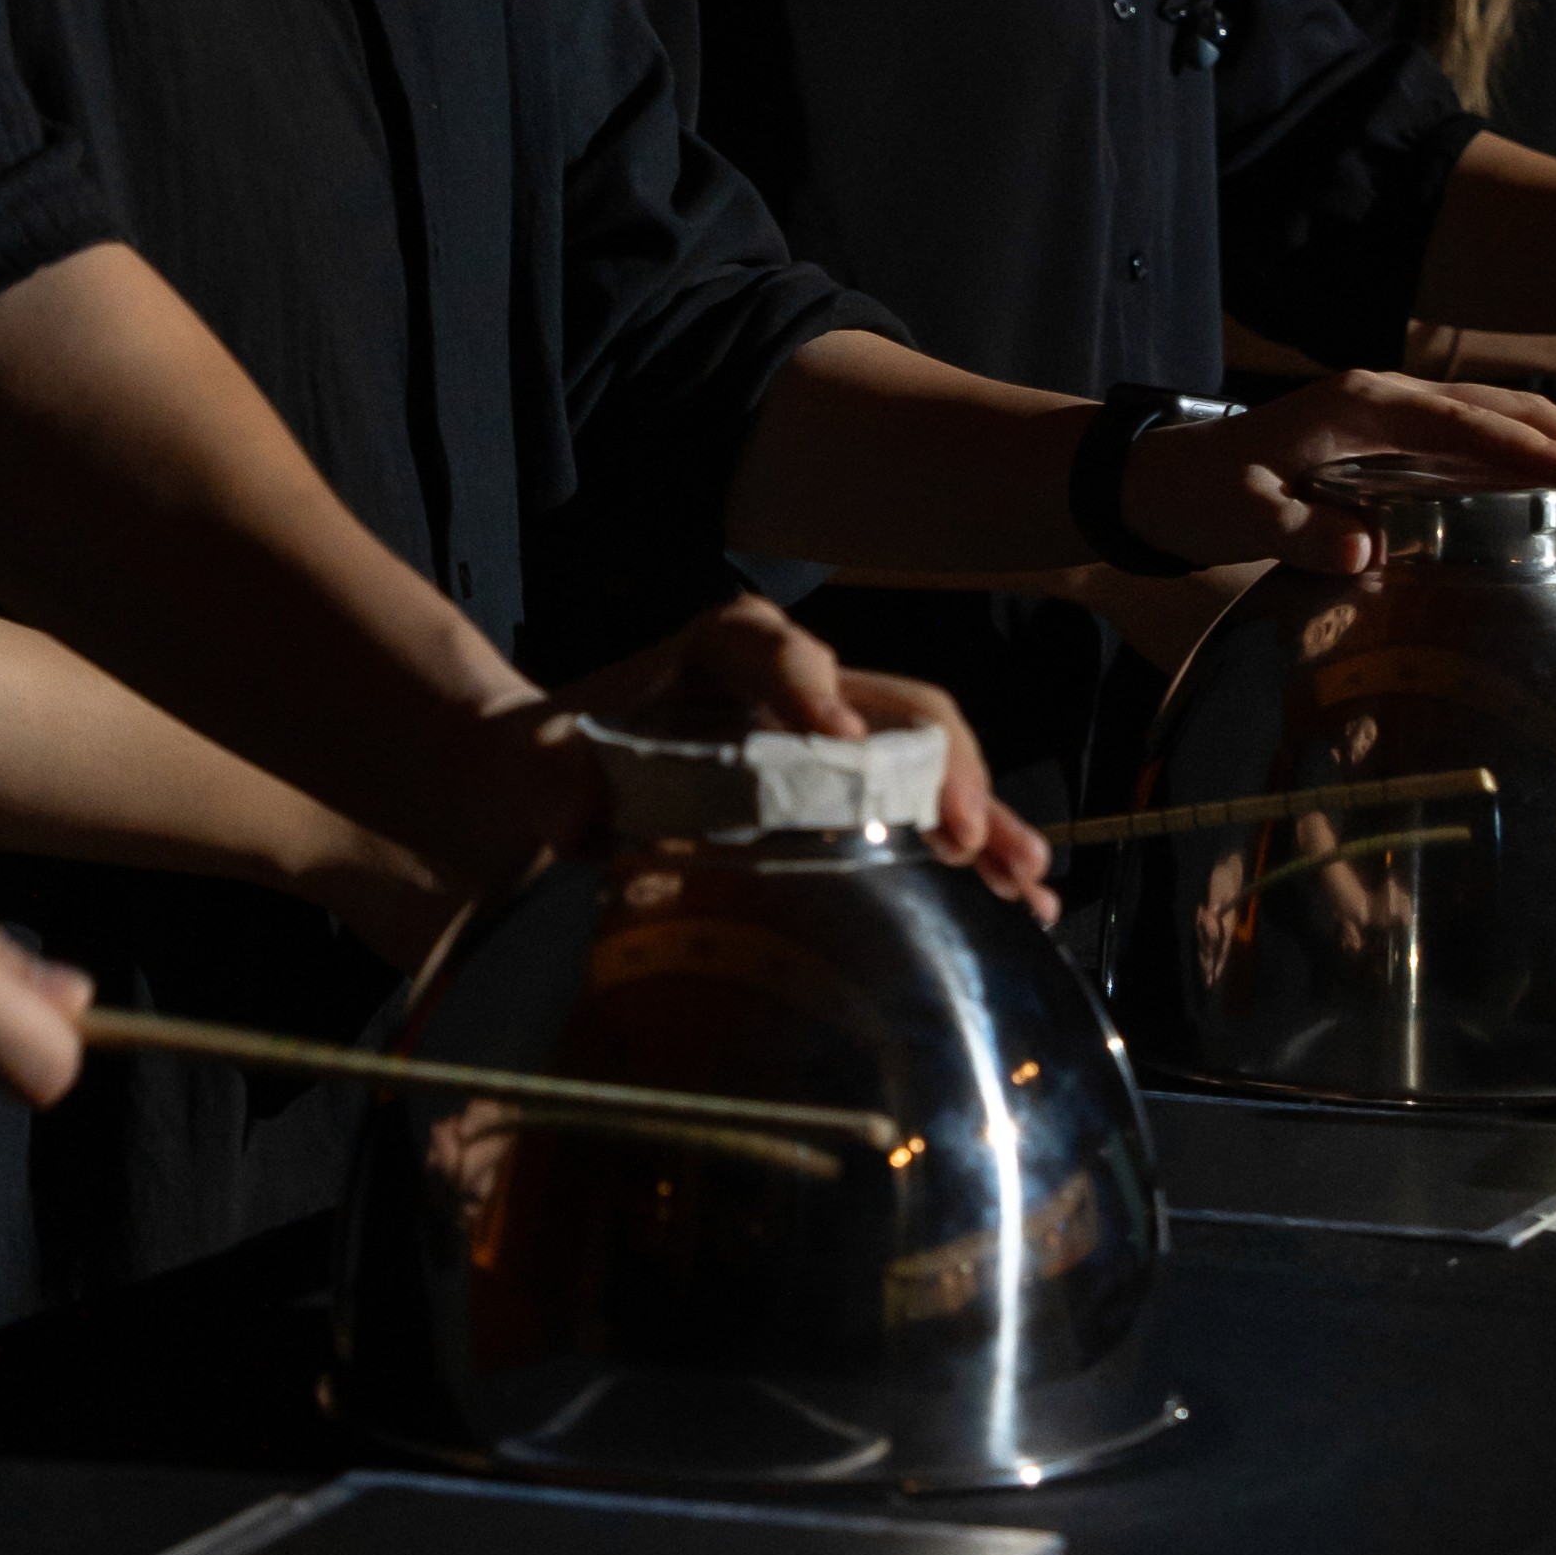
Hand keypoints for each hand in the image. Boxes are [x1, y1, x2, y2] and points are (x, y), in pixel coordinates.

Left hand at [567, 595, 1054, 911]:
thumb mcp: (527, 762)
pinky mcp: (843, 791)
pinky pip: (920, 809)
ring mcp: (832, 737)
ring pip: (925, 759)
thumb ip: (550, 781)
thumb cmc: (545, 760)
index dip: (814, 691)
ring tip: (1028, 880)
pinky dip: (969, 850)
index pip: (774, 650)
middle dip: (938, 767)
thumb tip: (578, 820)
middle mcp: (793, 682)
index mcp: (718, 650)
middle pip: (887, 704)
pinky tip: (1019, 904)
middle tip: (968, 838)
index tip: (845, 746)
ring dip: (980, 816)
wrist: (549, 782)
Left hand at [1117, 367, 1555, 582]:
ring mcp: (1400, 417)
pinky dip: (1531, 470)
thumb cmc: (1202, 491)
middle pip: (1507, 410)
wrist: (1164, 478)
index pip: (1468, 423)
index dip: (1535, 452)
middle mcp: (1392, 399)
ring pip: (1504, 424)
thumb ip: (1298, 531)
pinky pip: (1482, 448)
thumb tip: (1364, 552)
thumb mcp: (1239, 514)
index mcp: (1362, 403)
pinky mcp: (1401, 443)